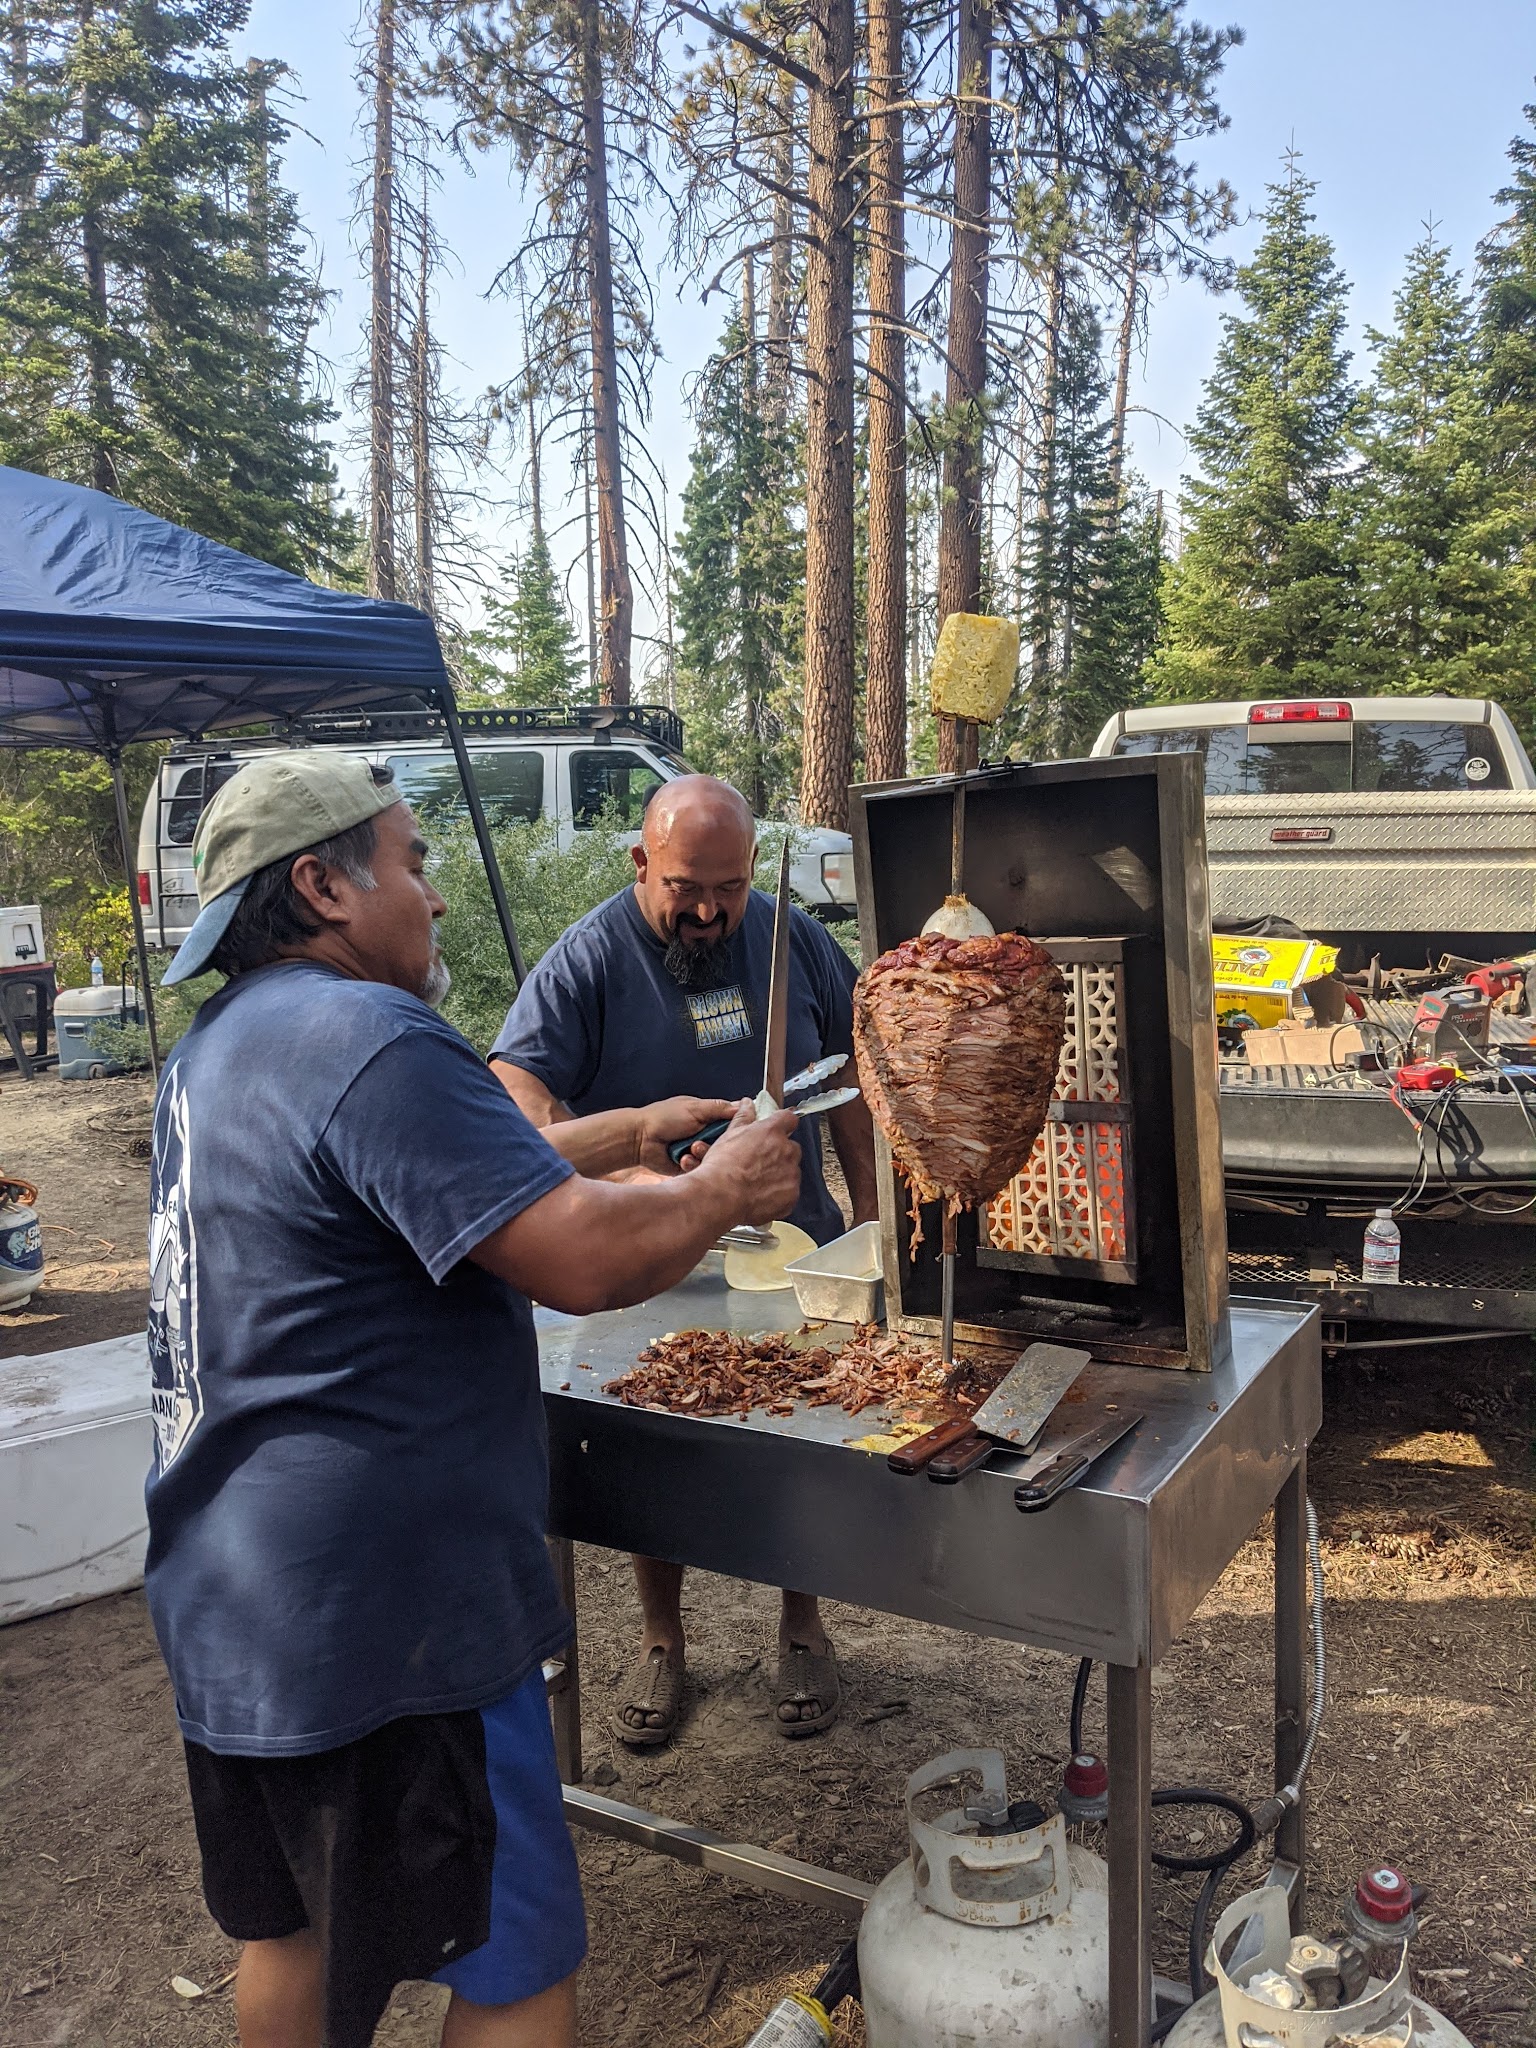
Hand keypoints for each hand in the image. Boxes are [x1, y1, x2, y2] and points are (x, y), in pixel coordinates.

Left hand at [635, 1094, 739, 1174]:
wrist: (639, 1139)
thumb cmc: (662, 1118)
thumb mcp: (694, 1108)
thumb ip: (718, 1108)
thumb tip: (741, 1106)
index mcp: (707, 1117)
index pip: (732, 1123)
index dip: (737, 1128)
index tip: (742, 1131)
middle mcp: (705, 1134)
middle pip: (726, 1143)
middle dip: (718, 1143)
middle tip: (706, 1139)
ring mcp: (697, 1151)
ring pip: (714, 1157)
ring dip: (703, 1153)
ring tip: (691, 1148)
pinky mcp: (690, 1166)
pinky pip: (700, 1168)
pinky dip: (692, 1164)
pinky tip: (682, 1158)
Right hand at [695, 1101, 801, 1225]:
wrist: (721, 1196)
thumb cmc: (722, 1167)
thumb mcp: (729, 1135)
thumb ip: (743, 1118)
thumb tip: (747, 1105)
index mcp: (772, 1131)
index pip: (789, 1119)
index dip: (782, 1124)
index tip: (776, 1130)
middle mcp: (786, 1150)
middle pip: (791, 1147)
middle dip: (780, 1153)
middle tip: (761, 1161)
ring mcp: (791, 1173)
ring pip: (792, 1170)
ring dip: (781, 1173)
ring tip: (758, 1181)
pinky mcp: (791, 1194)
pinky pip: (790, 1191)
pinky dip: (780, 1193)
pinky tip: (762, 1194)